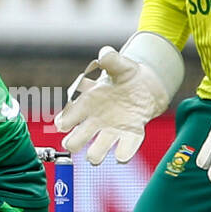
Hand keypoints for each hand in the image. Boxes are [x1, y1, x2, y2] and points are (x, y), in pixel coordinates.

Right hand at [56, 45, 171, 165]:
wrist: (148, 85)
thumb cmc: (126, 75)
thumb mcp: (120, 65)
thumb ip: (111, 60)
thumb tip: (105, 53)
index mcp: (86, 104)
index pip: (66, 118)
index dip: (62, 123)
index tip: (63, 124)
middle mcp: (95, 121)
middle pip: (75, 140)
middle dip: (72, 143)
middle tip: (73, 143)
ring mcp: (112, 131)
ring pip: (97, 151)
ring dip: (95, 155)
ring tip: (94, 157)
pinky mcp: (130, 135)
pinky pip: (125, 150)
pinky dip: (123, 154)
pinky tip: (121, 156)